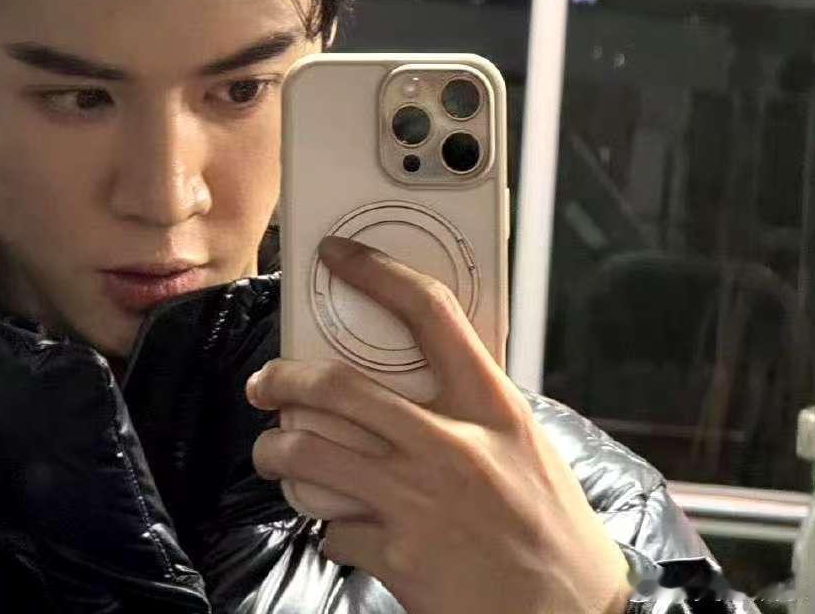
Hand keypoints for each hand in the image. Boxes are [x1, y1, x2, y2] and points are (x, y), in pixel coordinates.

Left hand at [247, 236, 632, 613]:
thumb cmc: (549, 522)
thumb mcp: (522, 441)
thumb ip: (471, 404)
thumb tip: (412, 372)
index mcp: (491, 406)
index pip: (431, 313)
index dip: (377, 273)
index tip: (338, 256)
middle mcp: (451, 445)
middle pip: (339, 387)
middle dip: (283, 380)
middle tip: (264, 383)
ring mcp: (418, 502)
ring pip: (312, 455)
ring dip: (278, 453)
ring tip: (274, 453)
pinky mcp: (398, 558)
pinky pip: (335, 528)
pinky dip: (330, 526)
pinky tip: (341, 527)